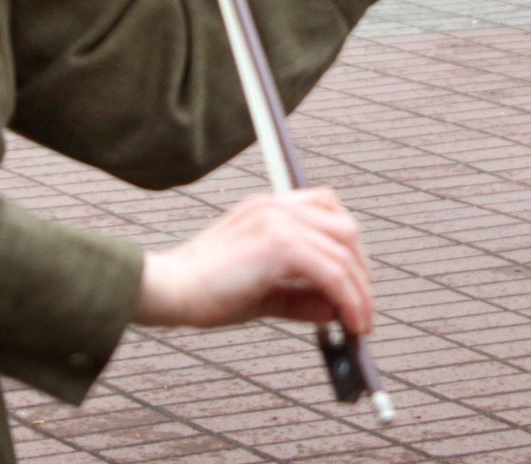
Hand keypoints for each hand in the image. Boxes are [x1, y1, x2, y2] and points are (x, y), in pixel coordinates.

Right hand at [133, 189, 373, 334]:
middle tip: (364, 309)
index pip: (327, 207)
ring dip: (359, 292)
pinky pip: (332, 272)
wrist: (166, 290)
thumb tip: (337, 311)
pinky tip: (348, 323)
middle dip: (361, 271)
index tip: (355, 281)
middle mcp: (277, 206)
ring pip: (344, 251)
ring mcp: (278, 220)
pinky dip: (348, 299)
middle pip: (345, 229)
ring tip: (360, 325)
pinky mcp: (280, 244)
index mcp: (269, 207)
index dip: (348, 245)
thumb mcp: (262, 294)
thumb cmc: (203, 291)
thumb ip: (300, 297)